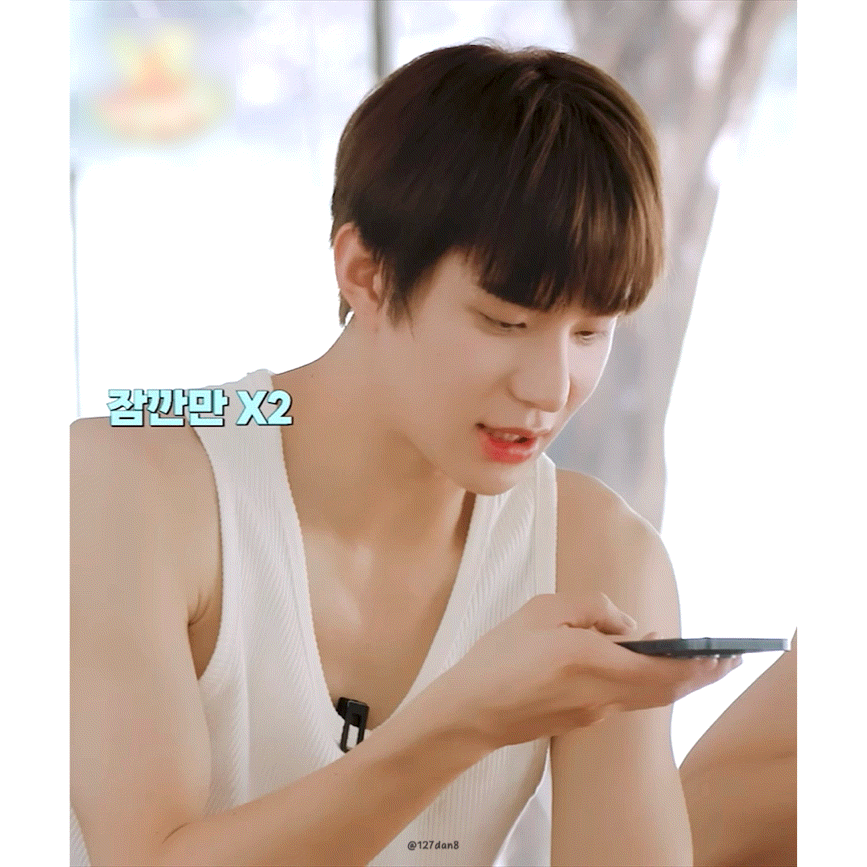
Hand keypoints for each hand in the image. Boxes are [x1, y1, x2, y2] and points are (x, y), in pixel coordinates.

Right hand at [430, 591, 740, 749]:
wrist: (472, 712)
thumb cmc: (498, 657)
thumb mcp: (540, 611)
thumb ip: (590, 608)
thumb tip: (627, 624)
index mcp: (591, 661)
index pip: (663, 668)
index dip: (700, 664)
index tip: (724, 654)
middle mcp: (602, 693)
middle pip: (667, 689)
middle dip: (702, 676)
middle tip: (727, 661)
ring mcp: (594, 712)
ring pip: (651, 697)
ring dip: (678, 681)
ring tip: (698, 663)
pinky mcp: (583, 720)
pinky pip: (627, 699)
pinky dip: (649, 684)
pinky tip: (642, 666)